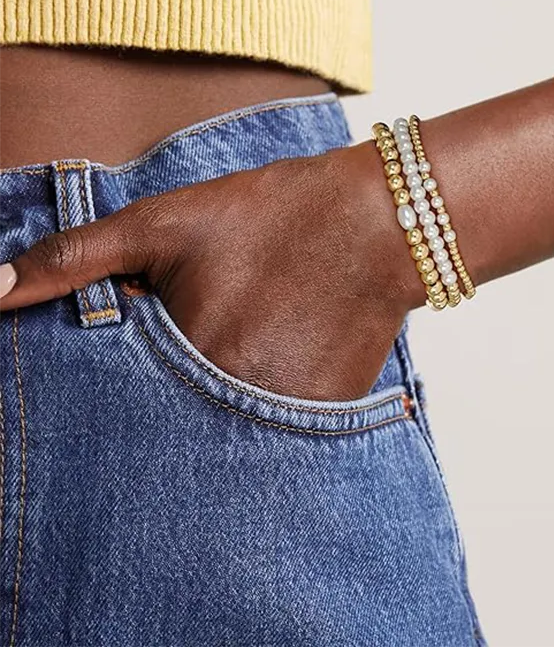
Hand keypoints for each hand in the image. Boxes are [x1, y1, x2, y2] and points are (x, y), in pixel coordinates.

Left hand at [0, 142, 417, 400]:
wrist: (377, 221)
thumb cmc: (271, 215)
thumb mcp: (166, 223)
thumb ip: (74, 258)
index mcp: (190, 354)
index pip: (122, 413)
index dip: (116, 401)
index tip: (120, 395)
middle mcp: (239, 399)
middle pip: (177, 433)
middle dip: (169, 410)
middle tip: (201, 356)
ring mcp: (290, 413)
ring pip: (230, 440)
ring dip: (218, 416)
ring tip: (243, 358)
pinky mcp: (330, 415)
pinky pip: (283, 436)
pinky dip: (267, 415)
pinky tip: (278, 362)